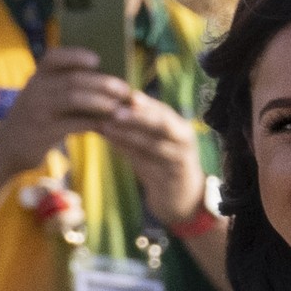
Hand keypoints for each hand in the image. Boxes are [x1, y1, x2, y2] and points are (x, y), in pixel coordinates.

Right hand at [0, 48, 130, 176]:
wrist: (8, 148)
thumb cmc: (38, 120)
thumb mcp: (45, 98)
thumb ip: (66, 88)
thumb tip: (108, 82)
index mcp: (37, 77)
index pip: (55, 57)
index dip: (76, 56)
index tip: (97, 60)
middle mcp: (36, 89)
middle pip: (73, 79)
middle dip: (103, 83)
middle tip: (125, 90)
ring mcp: (38, 109)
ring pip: (74, 99)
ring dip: (101, 102)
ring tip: (120, 107)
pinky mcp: (43, 131)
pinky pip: (74, 123)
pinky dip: (94, 122)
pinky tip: (108, 125)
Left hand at [98, 91, 204, 225]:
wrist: (180, 196)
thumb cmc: (162, 163)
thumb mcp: (153, 142)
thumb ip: (136, 126)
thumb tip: (106, 104)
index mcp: (180, 128)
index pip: (161, 110)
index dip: (143, 102)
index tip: (122, 93)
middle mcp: (184, 141)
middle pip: (162, 124)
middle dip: (138, 116)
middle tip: (114, 110)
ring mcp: (179, 160)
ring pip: (154, 145)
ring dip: (129, 135)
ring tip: (106, 126)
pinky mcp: (171, 178)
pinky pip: (148, 164)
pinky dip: (130, 153)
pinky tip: (113, 145)